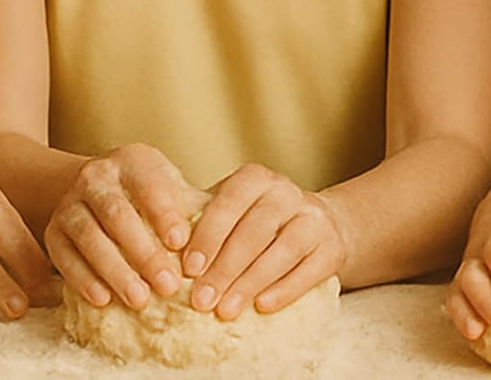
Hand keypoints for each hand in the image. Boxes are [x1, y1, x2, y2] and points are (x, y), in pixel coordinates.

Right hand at [46, 143, 204, 310]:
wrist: (96, 193)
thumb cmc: (150, 198)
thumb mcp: (172, 191)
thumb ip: (195, 210)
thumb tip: (230, 242)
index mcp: (133, 161)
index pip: (149, 185)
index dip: (164, 214)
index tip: (182, 244)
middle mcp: (96, 175)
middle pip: (117, 214)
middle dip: (143, 252)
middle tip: (168, 285)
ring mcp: (69, 202)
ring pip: (89, 236)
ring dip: (115, 270)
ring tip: (140, 300)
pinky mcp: (53, 231)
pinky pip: (64, 256)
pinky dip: (82, 279)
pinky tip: (103, 300)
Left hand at [184, 163, 346, 319]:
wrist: (319, 225)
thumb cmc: (257, 223)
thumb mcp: (232, 211)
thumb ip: (202, 223)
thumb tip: (159, 256)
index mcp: (254, 179)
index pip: (228, 203)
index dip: (208, 236)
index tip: (188, 269)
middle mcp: (286, 192)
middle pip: (253, 231)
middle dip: (224, 268)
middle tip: (200, 300)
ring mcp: (313, 218)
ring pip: (281, 251)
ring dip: (250, 283)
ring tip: (225, 310)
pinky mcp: (332, 247)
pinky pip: (309, 271)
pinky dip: (284, 290)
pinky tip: (261, 307)